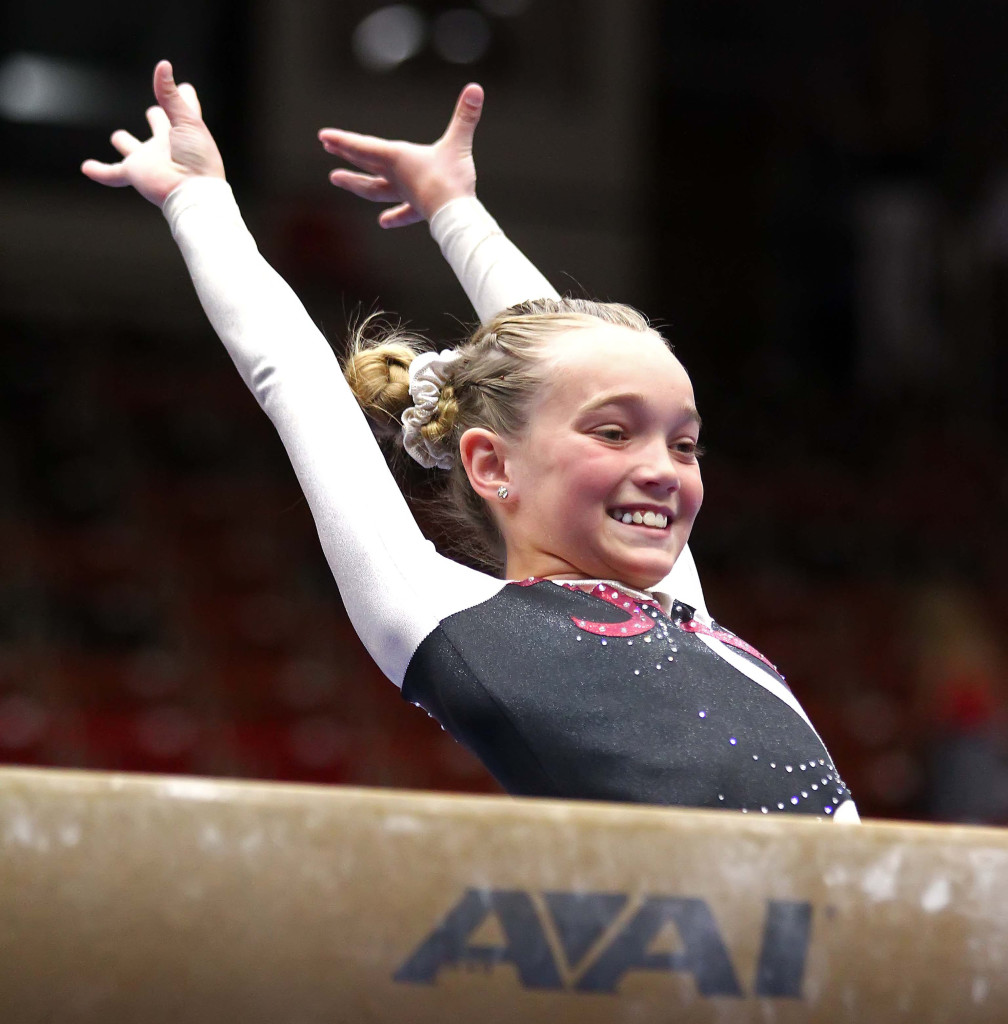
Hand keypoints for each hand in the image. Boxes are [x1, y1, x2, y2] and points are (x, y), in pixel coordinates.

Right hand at [81, 60, 224, 206]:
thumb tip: (162, 65)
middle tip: (154, 112)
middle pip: (159, 129)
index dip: (184, 98)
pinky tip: (86, 167)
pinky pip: (112, 173)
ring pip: (133, 151)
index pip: (181, 111)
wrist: (192, 191)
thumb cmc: (197, 158)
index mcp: (182, 132)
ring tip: (119, 138)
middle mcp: (165, 146)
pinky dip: (99, 171)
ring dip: (126, 144)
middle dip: (157, 120)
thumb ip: (171, 95)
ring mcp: (148, 160)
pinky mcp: (134, 173)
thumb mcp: (187, 121)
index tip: (185, 88)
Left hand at [319, 83, 483, 227]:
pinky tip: (384, 222)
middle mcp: (396, 176)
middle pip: (365, 164)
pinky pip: (403, 213)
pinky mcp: (418, 209)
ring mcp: (404, 194)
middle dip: (345, 154)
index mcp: (398, 158)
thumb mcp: (458, 143)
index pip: (365, 146)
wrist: (455, 215)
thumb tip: (476, 89)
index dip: (343, 140)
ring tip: (336, 180)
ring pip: (374, 189)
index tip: (323, 137)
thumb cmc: (452, 179)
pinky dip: (394, 216)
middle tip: (326, 147)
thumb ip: (465, 117)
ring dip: (355, 183)